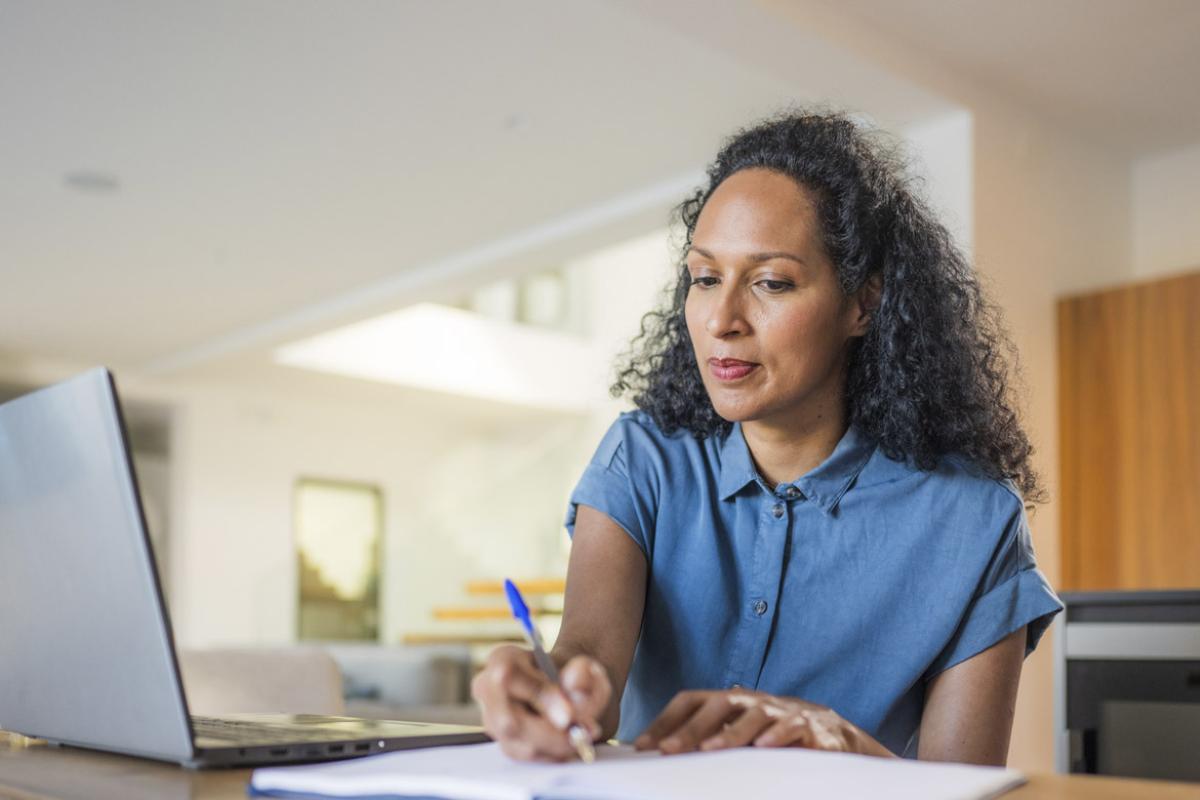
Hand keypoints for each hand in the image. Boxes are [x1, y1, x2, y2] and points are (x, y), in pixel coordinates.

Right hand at [470, 645, 609, 761]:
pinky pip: (529, 758)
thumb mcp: (586, 668)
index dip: (538, 697)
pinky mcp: (506, 744)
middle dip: (551, 733)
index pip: (508, 678)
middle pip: (508, 722)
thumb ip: (583, 674)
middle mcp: (489, 690)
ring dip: (558, 746)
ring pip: (521, 745)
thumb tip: (575, 686)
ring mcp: (493, 721)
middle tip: (584, 732)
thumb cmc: (574, 677)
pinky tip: (572, 742)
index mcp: (503, 658)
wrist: (572, 692)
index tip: (569, 716)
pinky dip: (555, 754)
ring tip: (585, 734)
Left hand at [633, 688, 891, 756]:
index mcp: (733, 702)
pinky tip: (765, 747)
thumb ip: (711, 741)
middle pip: (719, 704)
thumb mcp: (742, 737)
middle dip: (691, 727)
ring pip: (755, 714)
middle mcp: (755, 701)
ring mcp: (784, 711)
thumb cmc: (780, 738)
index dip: (666, 719)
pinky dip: (779, 735)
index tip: (642, 745)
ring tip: (711, 749)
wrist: (840, 737)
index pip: (692, 700)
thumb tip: (661, 755)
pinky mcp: (814, 728)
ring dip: (731, 732)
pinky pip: (794, 727)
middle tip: (667, 750)